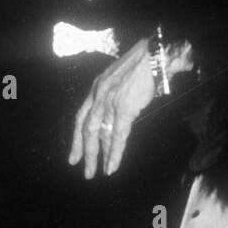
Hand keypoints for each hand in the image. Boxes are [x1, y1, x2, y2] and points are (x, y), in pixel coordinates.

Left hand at [69, 36, 154, 178]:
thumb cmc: (141, 65)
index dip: (76, 137)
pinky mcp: (124, 108)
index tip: (74, 155)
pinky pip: (117, 136)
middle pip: (86, 128)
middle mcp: (99, 95)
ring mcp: (110, 102)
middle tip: (81, 168)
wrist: (153, 56)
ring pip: (100, 135)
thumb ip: (114, 96)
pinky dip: (114, 153)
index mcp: (97, 87)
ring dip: (99, 155)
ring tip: (98, 172)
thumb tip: (115, 116)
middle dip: (84, 150)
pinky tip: (112, 167)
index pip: (81, 117)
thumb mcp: (118, 78)